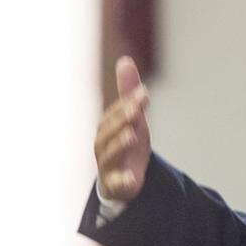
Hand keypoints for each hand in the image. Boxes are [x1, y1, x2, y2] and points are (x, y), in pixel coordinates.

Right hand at [95, 56, 151, 200]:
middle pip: (110, 131)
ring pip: (110, 154)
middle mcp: (102, 144)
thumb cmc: (125, 143)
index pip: (115, 113)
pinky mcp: (114, 184)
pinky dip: (122, 180)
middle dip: (122, 120)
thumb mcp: (131, 118)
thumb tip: (125, 61)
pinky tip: (131, 179)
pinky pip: (116, 182)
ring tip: (133, 136)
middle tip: (136, 112)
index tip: (143, 95)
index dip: (128, 104)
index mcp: (106, 127)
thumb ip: (128, 93)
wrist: (121, 179)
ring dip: (120, 144)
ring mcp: (107, 164)